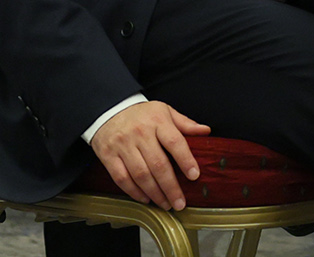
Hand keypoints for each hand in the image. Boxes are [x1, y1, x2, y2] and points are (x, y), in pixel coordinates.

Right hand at [89, 100, 209, 209]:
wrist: (108, 110)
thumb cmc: (141, 114)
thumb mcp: (164, 111)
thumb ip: (184, 123)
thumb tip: (206, 131)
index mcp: (157, 120)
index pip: (175, 142)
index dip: (186, 160)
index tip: (194, 176)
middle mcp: (140, 133)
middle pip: (158, 164)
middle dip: (171, 187)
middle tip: (180, 203)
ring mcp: (123, 145)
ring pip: (140, 174)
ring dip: (155, 193)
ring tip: (166, 204)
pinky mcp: (109, 156)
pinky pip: (121, 178)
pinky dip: (134, 192)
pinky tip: (145, 198)